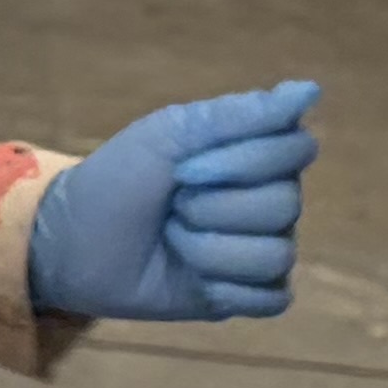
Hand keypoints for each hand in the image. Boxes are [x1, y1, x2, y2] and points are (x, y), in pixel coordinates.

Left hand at [23, 77, 320, 321]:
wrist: (76, 242)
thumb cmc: (120, 179)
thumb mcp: (169, 133)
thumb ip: (239, 115)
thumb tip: (311, 90)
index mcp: (258, 153)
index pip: (297, 148)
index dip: (242, 161)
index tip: (185, 167)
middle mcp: (273, 199)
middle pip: (285, 205)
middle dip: (213, 207)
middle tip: (173, 206)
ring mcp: (264, 247)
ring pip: (275, 254)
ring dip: (209, 250)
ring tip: (174, 239)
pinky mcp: (250, 294)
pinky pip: (270, 296)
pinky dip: (225, 288)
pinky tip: (194, 278)